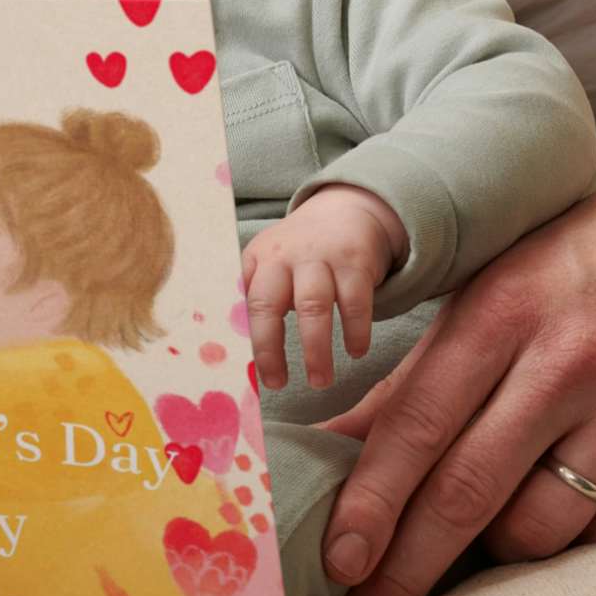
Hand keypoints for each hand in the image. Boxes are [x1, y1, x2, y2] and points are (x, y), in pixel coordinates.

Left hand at [242, 185, 405, 390]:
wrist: (347, 210)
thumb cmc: (301, 252)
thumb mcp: (270, 262)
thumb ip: (256, 297)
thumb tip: (239, 349)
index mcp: (258, 260)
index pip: (247, 304)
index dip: (250, 342)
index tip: (257, 378)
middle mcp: (284, 256)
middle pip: (268, 303)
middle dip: (270, 348)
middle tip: (278, 385)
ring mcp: (320, 257)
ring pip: (313, 305)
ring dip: (316, 348)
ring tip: (320, 381)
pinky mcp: (355, 261)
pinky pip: (356, 301)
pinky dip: (356, 330)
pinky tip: (356, 352)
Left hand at [313, 143, 595, 595]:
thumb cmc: (579, 266)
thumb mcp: (488, 293)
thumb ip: (416, 376)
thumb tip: (335, 447)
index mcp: (499, 314)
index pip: (418, 426)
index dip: (373, 502)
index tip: (337, 563)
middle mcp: (565, 362)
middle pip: (469, 492)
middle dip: (406, 571)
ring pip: (539, 529)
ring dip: (494, 552)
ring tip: (479, 535)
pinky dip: (572, 543)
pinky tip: (556, 520)